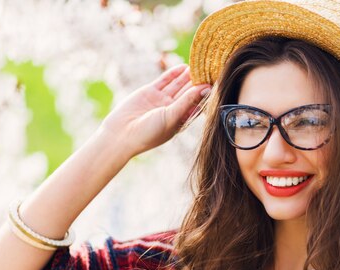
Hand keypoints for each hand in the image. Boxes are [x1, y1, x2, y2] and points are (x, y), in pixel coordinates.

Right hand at [96, 64, 210, 158]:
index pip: (197, 105)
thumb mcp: (171, 116)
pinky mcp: (150, 92)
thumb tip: (206, 88)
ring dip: (188, 76)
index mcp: (181, 120)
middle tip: (211, 70)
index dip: (206, 95)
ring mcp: (161, 100)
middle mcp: (172, 110)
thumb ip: (188, 101)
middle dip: (199, 82)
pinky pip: (164, 81)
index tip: (218, 83)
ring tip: (200, 65)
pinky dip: (173, 73)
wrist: (122, 134)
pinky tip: (183, 66)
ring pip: (177, 85)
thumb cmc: (149, 132)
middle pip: (189, 93)